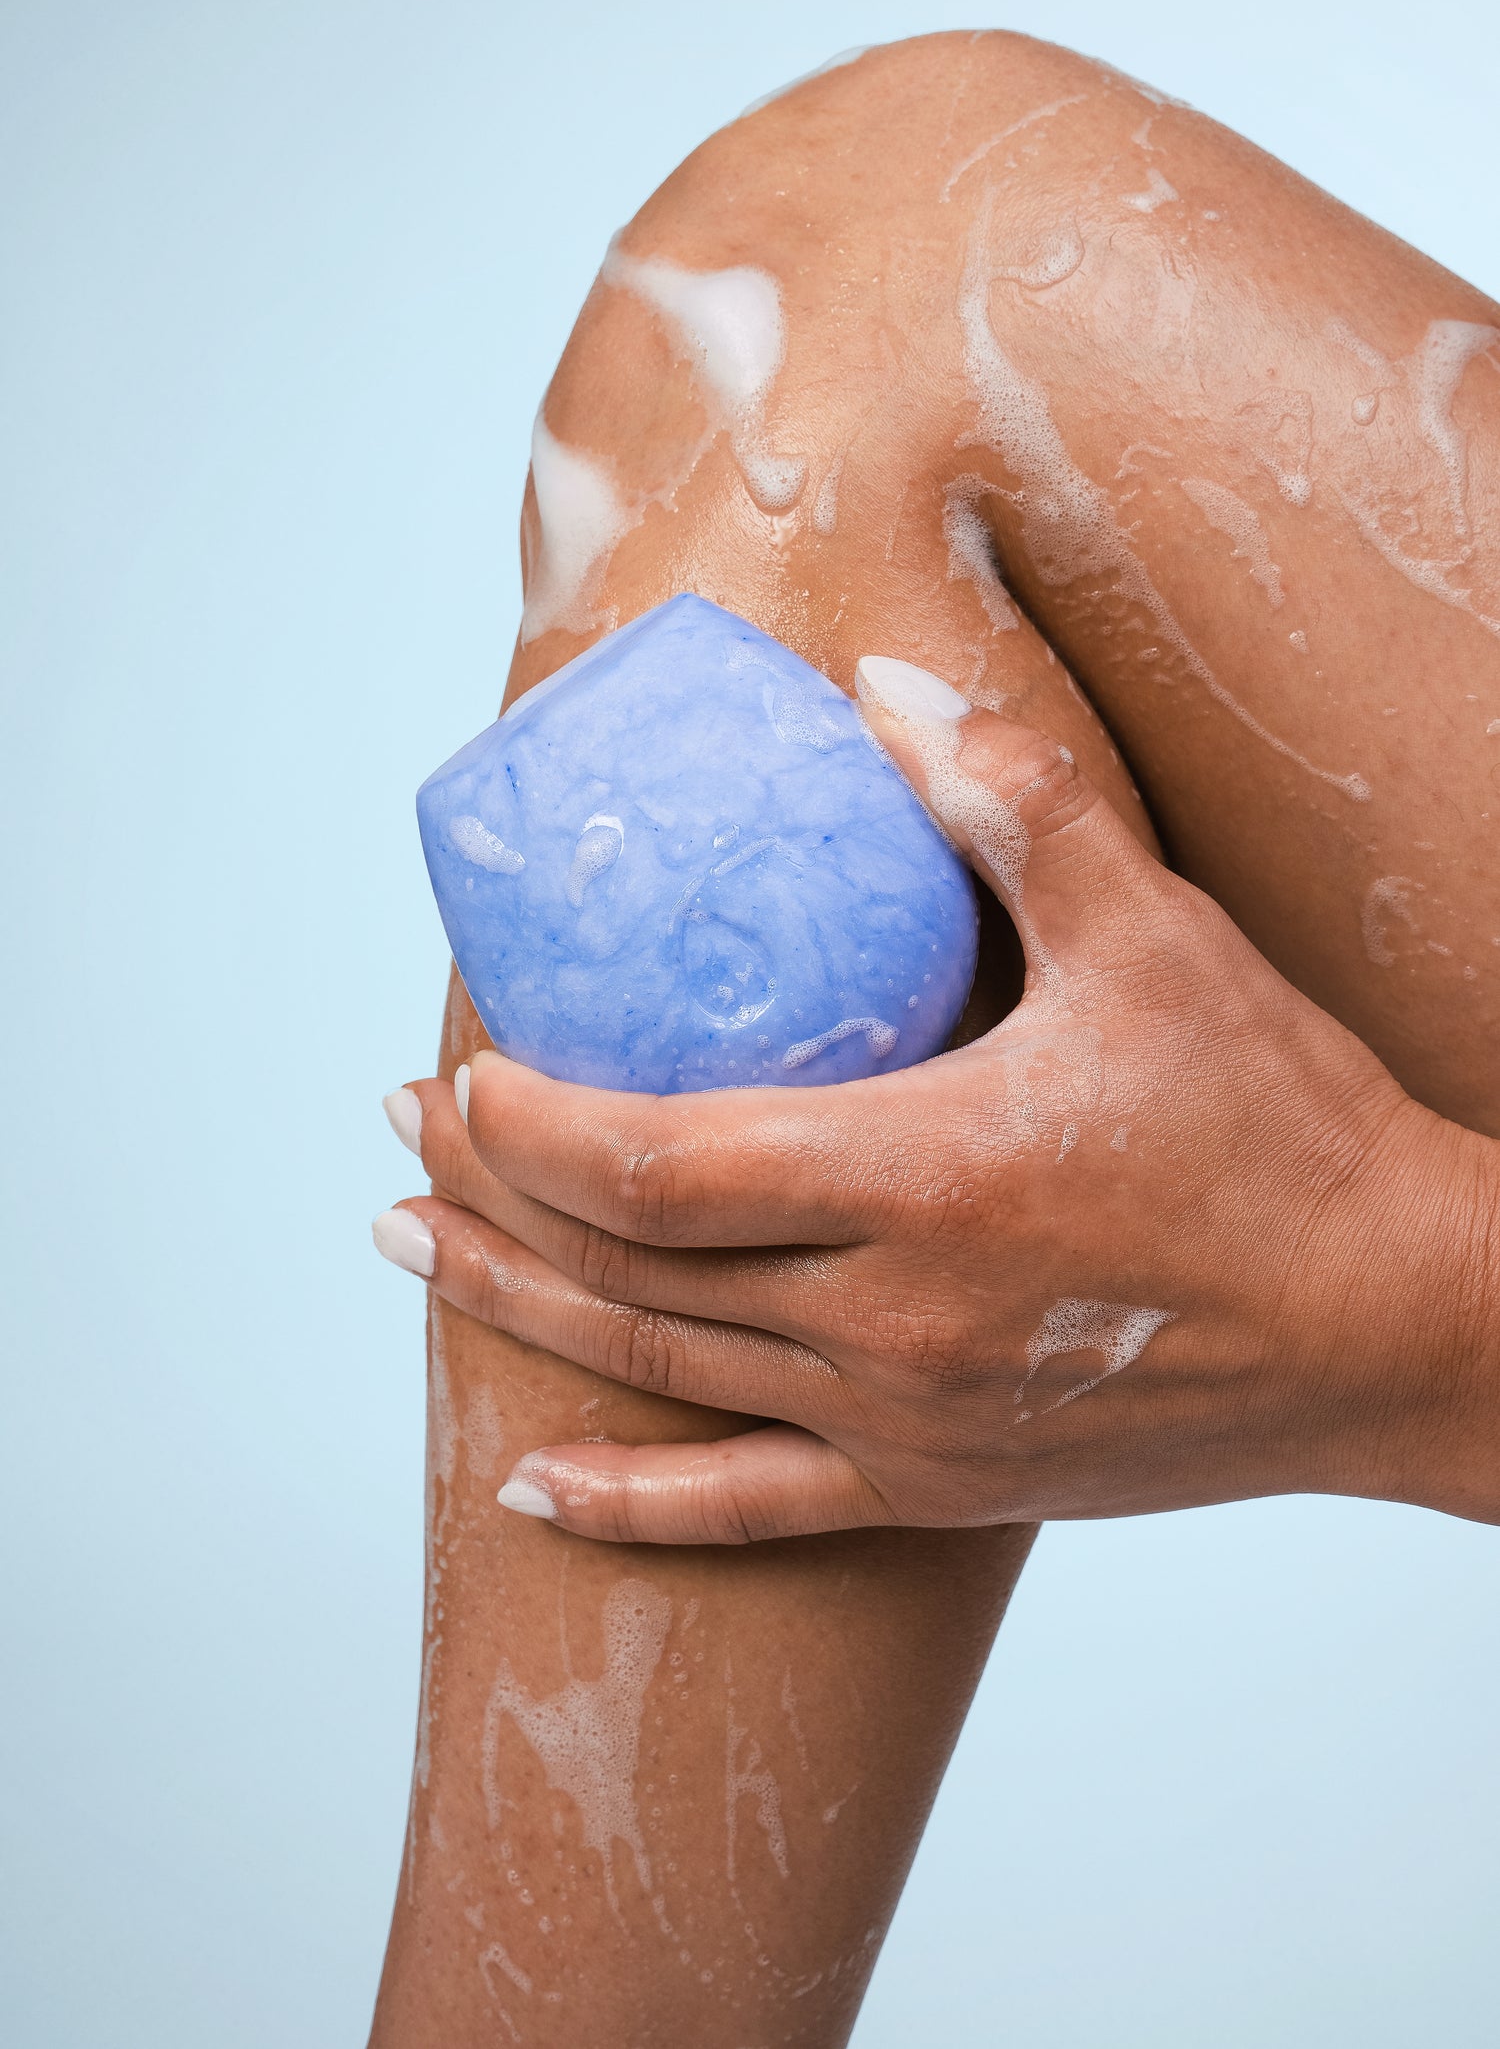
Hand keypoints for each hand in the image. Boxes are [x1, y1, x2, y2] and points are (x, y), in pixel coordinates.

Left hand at [374, 658, 1499, 1540]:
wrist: (1399, 1327)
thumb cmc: (1284, 1131)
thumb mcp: (1157, 939)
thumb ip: (1011, 802)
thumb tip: (880, 688)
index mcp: (926, 1178)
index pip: (660, 1162)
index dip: (537, 1124)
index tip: (468, 1069)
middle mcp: (889, 1319)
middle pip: (629, 1265)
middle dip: (494, 1192)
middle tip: (404, 1131)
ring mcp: (903, 1419)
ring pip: (660, 1371)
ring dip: (519, 1309)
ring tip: (411, 1249)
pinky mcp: (937, 1483)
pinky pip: (749, 1509)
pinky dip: (630, 1502)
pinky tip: (530, 1486)